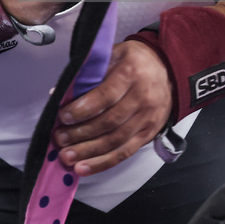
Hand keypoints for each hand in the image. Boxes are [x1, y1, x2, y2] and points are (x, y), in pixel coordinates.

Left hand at [53, 39, 172, 175]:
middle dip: (81, 133)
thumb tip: (58, 94)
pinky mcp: (149, 134)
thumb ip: (87, 74)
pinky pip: (125, 152)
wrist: (166, 69)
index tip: (63, 116)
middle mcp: (142, 97)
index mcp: (130, 73)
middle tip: (60, 139)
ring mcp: (147, 118)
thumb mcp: (111, 55)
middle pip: (110, 122)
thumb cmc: (132, 61)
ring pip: (116, 141)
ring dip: (89, 152)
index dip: (83, 108)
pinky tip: (84, 168)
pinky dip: (103, 163)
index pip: (105, 95)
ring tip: (67, 157)